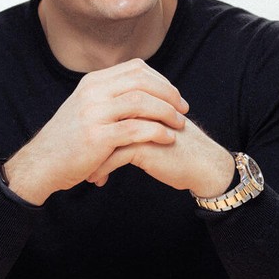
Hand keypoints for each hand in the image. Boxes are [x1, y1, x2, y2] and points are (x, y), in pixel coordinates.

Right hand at [3, 59, 188, 204]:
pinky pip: (135, 129)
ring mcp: (93, 114)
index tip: (174, 96)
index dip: (160, 80)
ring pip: (141, 102)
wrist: (42, 164)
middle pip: (142, 81)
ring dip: (166, 112)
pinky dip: (156, 132)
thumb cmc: (68, 141)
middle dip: (169, 94)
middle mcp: (92, 92)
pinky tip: (167, 139)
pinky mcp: (97, 137)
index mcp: (92, 82)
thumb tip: (139, 90)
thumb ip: (108, 97)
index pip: (135, 68)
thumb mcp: (85, 108)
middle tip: (183, 109)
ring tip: (179, 125)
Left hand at [86, 115, 235, 197]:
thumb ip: (133, 119)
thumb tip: (106, 123)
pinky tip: (96, 179)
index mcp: (141, 99)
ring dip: (90, 157)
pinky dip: (101, 169)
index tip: (80, 141)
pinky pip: (113, 156)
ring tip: (82, 171)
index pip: (104, 107)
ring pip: (103, 138)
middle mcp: (139, 107)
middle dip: (85, 141)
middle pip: (100, 120)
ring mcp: (140, 124)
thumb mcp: (152, 127)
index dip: (91, 125)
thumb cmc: (178, 147)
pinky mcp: (144, 145)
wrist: (203, 164)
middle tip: (75, 158)